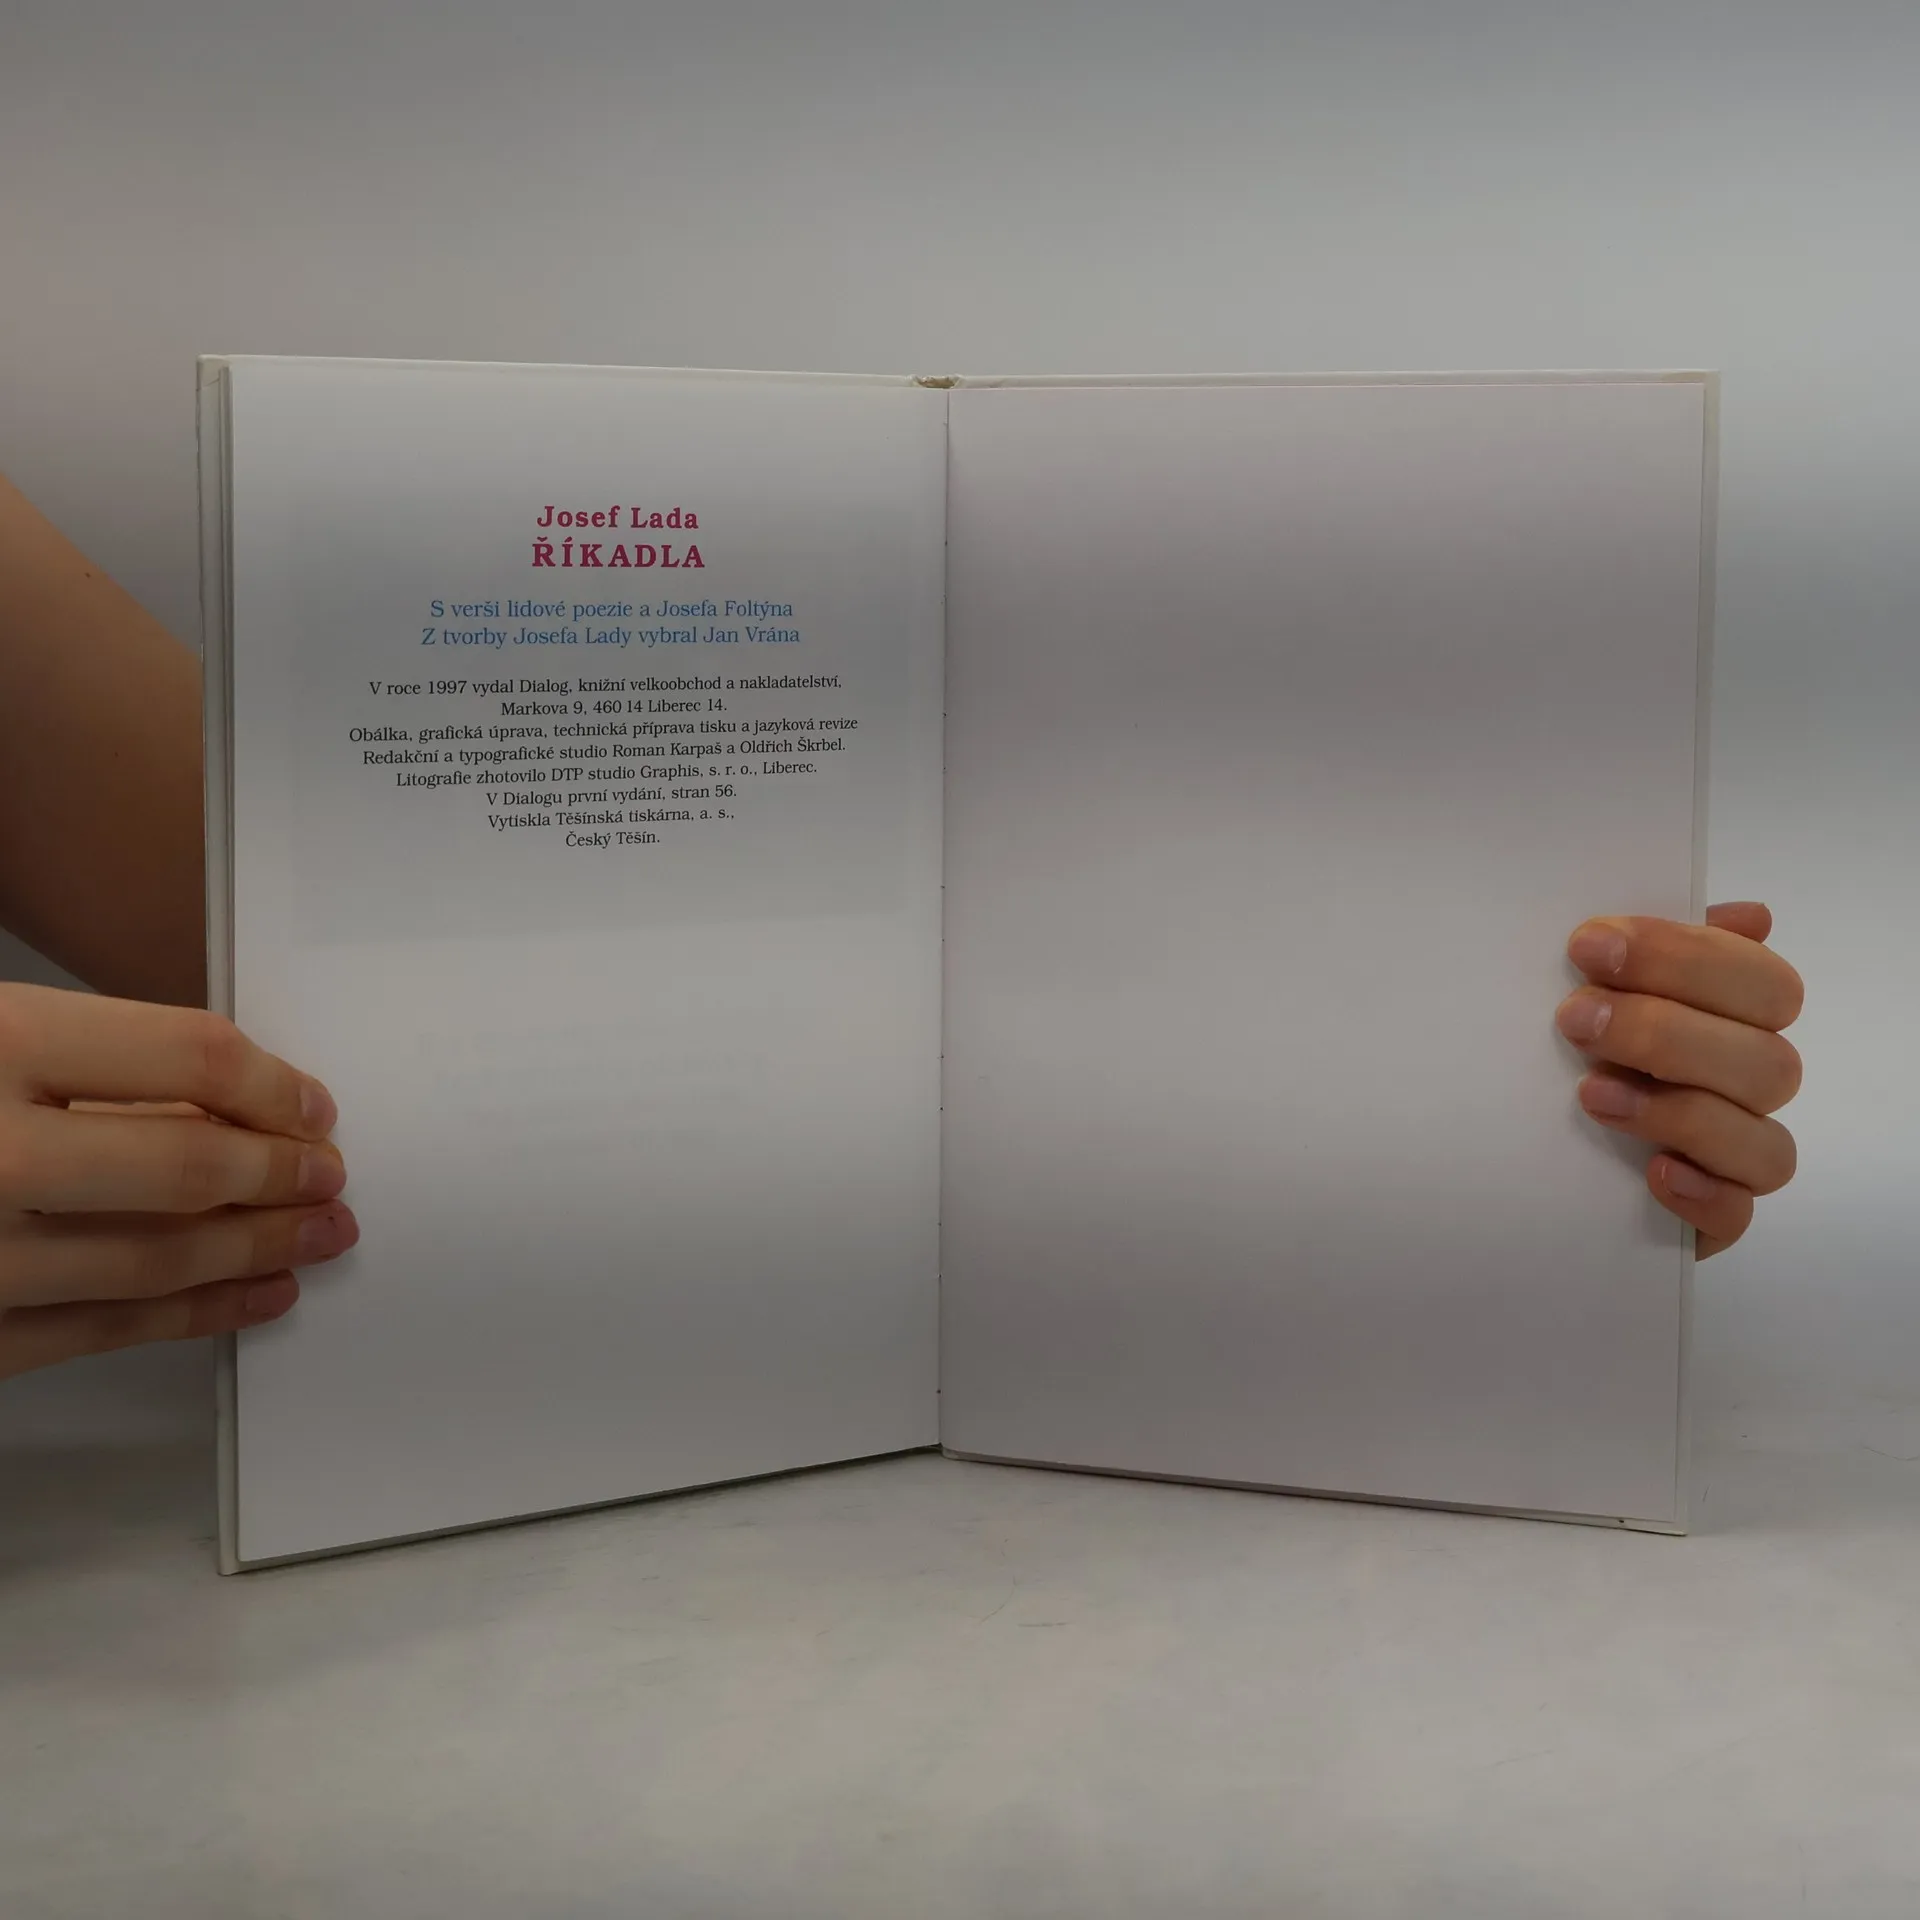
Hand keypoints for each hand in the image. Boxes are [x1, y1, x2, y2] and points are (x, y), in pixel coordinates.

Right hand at [0, 983, 356, 1378]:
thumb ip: (97, 1064)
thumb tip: (232, 1107)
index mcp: (0, 1046)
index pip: (185, 1058)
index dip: (270, 1086)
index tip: (313, 1108)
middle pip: (184, 1168)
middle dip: (279, 1176)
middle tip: (331, 1179)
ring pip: (153, 1262)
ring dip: (257, 1251)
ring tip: (322, 1236)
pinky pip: (99, 1330)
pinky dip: (194, 1315)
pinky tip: (257, 1296)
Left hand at [1558, 901, 1802, 1257]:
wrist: (1511, 1140)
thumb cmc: (1571, 1037)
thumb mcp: (1596, 982)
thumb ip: (1654, 947)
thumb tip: (1749, 916)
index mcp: (1737, 1017)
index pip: (1762, 983)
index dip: (1684, 959)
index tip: (1589, 946)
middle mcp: (1749, 1084)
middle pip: (1768, 1062)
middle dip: (1667, 1034)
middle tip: (1574, 1020)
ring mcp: (1735, 1156)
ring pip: (1765, 1144)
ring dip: (1679, 1114)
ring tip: (1591, 1096)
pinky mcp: (1710, 1216)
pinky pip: (1737, 1216)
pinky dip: (1703, 1194)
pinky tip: (1654, 1173)